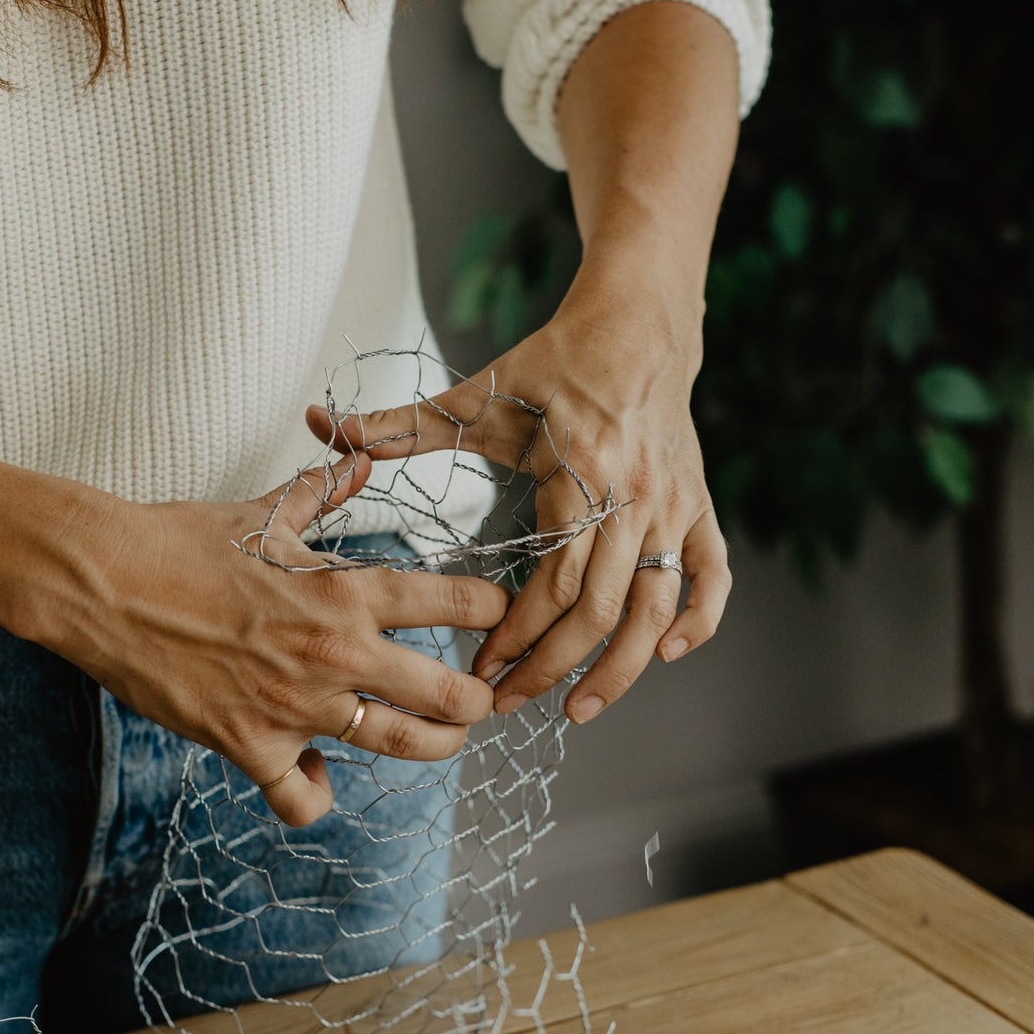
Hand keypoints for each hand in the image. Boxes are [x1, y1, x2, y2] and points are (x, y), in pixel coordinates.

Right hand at [49, 452, 506, 824]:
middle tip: (481, 701)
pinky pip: (303, 796)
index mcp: (345, 590)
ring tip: (439, 741)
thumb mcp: (260, 512)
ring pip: (400, 748)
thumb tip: (359, 455)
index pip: (454, 602)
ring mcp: (295, 706)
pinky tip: (314, 773)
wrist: (103, 583)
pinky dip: (314, 792)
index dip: (493, 611)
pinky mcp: (251, 745)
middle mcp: (334, 652)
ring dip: (432, 748)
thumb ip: (320, 491)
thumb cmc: (179, 542)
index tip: (503, 618)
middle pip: (449, 696)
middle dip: (478, 702)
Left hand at [307, 296, 730, 724]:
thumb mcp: (478, 394)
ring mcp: (673, 505)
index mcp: (581, 472)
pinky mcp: (698, 506)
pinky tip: (664, 654)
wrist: (638, 324)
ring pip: (655, 606)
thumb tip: (322, 424)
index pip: (554, 578)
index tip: (482, 665)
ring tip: (578, 709)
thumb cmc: (554, 363)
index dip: (518, 632)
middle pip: (599, 608)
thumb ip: (400, 423)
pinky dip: (698, 620)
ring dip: (620, 667)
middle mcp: (634, 496)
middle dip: (553, 667)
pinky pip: (711, 575)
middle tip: (509, 701)